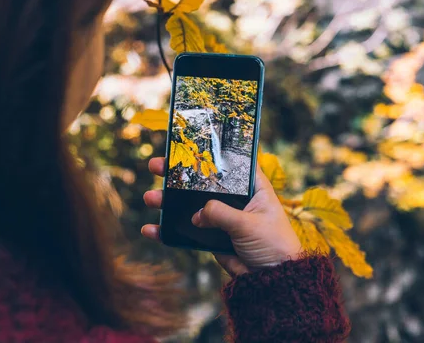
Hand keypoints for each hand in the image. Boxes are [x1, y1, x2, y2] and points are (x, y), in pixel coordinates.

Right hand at [141, 157, 301, 275]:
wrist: (272, 280)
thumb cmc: (273, 245)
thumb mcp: (249, 224)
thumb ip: (221, 214)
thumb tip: (196, 214)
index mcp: (252, 187)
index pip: (229, 162)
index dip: (209, 152)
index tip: (185, 142)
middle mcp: (234, 198)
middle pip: (202, 181)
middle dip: (178, 173)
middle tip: (156, 166)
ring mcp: (221, 217)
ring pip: (190, 205)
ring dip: (168, 201)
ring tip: (149, 198)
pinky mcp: (211, 236)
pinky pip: (186, 230)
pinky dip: (169, 230)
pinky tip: (151, 229)